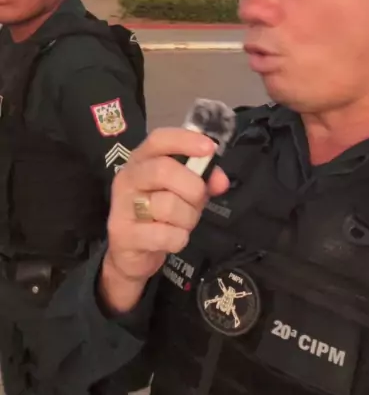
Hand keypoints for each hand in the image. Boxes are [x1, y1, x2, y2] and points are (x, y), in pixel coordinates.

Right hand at [100, 128, 228, 312]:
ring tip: (181, 223)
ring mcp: (121, 206)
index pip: (158, 139)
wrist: (133, 254)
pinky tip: (171, 239)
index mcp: (142, 160)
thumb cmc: (160, 215)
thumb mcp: (184, 193)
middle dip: (192, 188)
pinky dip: (178, 239)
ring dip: (187, 218)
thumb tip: (220, 181)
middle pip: (163, 170)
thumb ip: (203, 181)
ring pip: (167, 205)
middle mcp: (128, 178)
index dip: (185, 140)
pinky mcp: (123, 234)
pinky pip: (165, 234)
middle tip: (197, 201)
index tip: (209, 148)